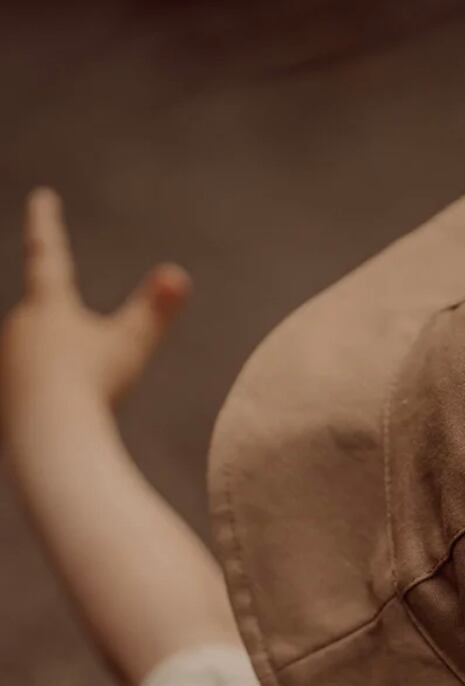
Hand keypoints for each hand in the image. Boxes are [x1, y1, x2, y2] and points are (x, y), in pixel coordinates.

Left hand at [1, 187, 191, 440]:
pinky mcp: (3, 395)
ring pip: (39, 357)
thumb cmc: (92, 388)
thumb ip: (155, 311)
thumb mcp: (131, 346)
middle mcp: (19, 326)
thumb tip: (179, 277)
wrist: (49, 440)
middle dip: (68, 335)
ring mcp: (7, 361)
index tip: (43, 198)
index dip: (47, 223)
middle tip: (89, 364)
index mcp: (48, 304)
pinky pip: (31, 391)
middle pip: (49, 319)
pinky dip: (50, 401)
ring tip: (78, 400)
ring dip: (60, 372)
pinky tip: (61, 424)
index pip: (48, 253)